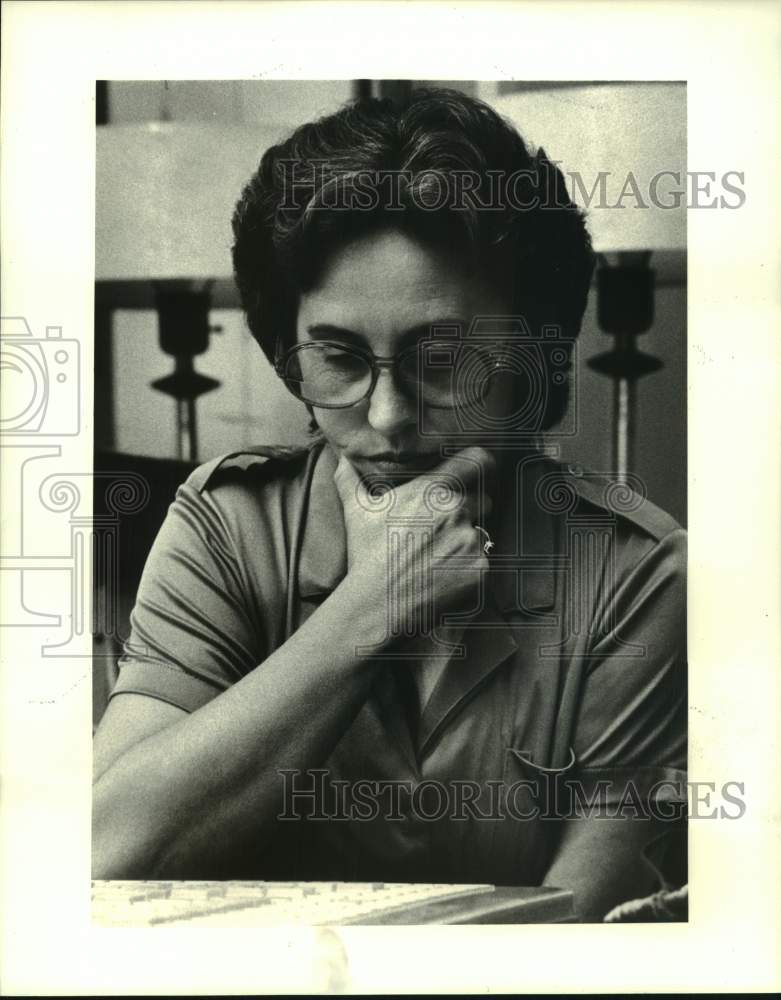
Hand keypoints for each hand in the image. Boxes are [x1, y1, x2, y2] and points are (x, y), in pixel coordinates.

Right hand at [333, 447, 495, 637]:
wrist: (379, 604)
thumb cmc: (368, 555)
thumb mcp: (357, 512)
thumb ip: (350, 480)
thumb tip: (340, 460)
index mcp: (433, 490)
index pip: (477, 461)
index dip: (480, 464)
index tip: (479, 468)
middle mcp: (457, 510)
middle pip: (483, 499)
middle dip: (471, 509)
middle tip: (445, 528)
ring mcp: (471, 540)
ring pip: (483, 531)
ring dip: (469, 539)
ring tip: (442, 555)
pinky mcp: (481, 568)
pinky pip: (485, 559)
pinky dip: (471, 566)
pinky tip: (447, 573)